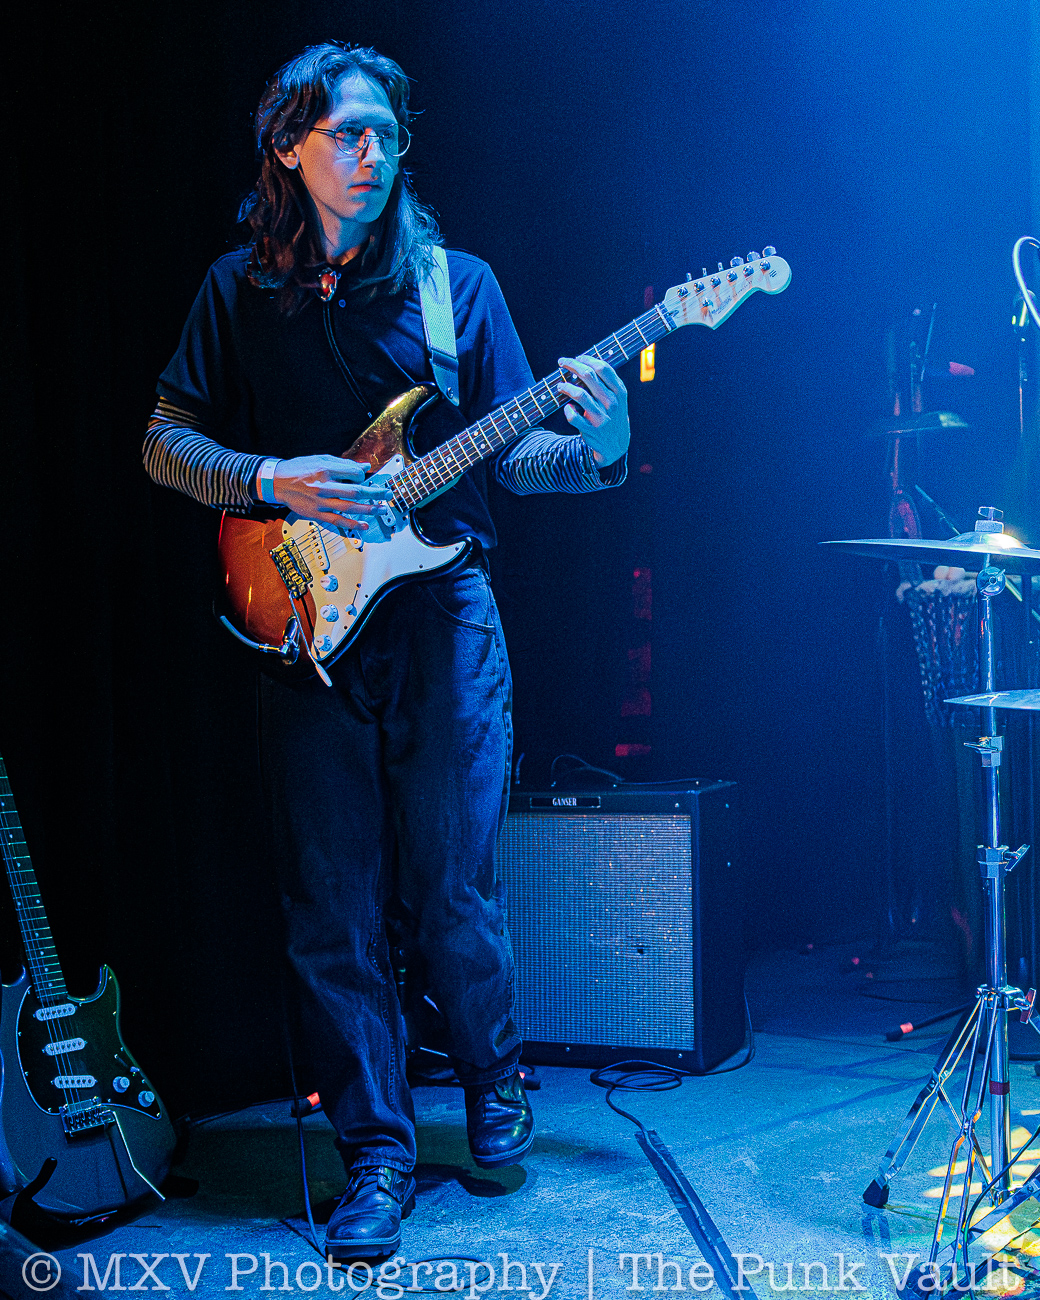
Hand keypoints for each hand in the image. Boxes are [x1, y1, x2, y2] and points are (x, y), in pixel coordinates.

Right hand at [266, 455, 388, 528]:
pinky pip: (337, 521)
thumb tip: (363, 467)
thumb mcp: (320, 459)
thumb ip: (343, 464)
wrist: (277, 482)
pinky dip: (351, 525)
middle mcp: (324, 486)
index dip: (363, 476)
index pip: (353, 473)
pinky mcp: (316, 514)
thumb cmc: (299, 469)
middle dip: (375, 493)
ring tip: (381, 510)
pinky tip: (363, 526)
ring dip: (368, 510)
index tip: (366, 478)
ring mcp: (320, 502)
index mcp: (325, 469)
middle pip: (355, 491)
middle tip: (388, 494)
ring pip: (349, 508)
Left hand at [557, 355, 629, 466]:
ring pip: (579, 395)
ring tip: (560, 385)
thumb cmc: (613, 415)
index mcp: (619, 392)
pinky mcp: (591, 430)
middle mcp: (611, 403)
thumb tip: (586, 363)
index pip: (603, 368)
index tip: (577, 357)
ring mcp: (601, 417)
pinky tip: (568, 408)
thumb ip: (607, 383)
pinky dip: (568, 410)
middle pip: (588, 376)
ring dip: (566, 387)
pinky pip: (573, 417)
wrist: (616, 445)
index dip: (587, 359)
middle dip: (572, 365)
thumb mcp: (618, 399)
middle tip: (562, 362)